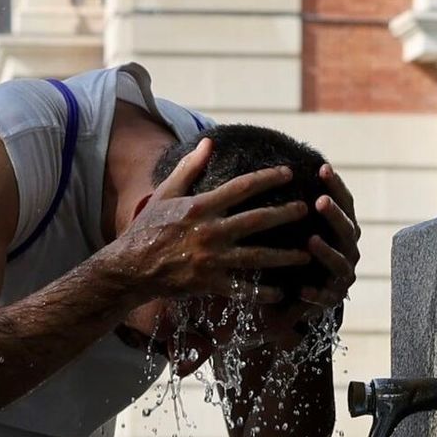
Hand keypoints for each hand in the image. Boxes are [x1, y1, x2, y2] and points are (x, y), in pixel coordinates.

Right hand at [108, 139, 312, 301]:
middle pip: (258, 220)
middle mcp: (211, 231)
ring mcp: (212, 259)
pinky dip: (262, 293)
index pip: (242, 187)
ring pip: (258, 256)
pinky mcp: (210, 283)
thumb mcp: (166, 194)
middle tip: (306, 210)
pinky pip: (242, 288)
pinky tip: (281, 293)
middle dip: (286, 214)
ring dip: (285, 256)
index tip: (289, 173)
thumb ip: (189, 168)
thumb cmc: (148, 228)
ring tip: (307, 255)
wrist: (130, 267)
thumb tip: (209, 142)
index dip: (268, 178)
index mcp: (202, 206)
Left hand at [253, 163, 360, 347]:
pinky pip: (326, 297)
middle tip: (320, 202)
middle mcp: (348, 249)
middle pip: (347, 230)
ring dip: (327, 251)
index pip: (345, 203)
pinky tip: (302, 289)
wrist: (291, 295)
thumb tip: (276, 165)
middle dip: (335, 216)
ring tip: (312, 241)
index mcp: (342, 229)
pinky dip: (315, 293)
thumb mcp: (292, 226)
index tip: (322, 169)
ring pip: (340, 263)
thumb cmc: (292, 251)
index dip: (337, 186)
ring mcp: (342, 276)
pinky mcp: (331, 299)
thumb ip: (292, 201)